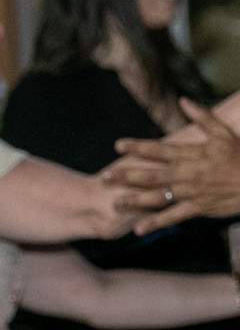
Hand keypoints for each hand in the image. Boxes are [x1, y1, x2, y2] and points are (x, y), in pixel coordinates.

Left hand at [104, 99, 239, 231]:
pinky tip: (139, 229)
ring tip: (115, 203)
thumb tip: (184, 100)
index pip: (157, 149)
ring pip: (156, 197)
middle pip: (150, 175)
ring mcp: (190, 193)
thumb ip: (203, 117)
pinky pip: (173, 217)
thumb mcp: (223, 133)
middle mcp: (185, 174)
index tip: (118, 145)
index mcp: (189, 155)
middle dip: (126, 176)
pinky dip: (156, 223)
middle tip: (105, 177)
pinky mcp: (197, 208)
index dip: (136, 147)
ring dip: (134, 200)